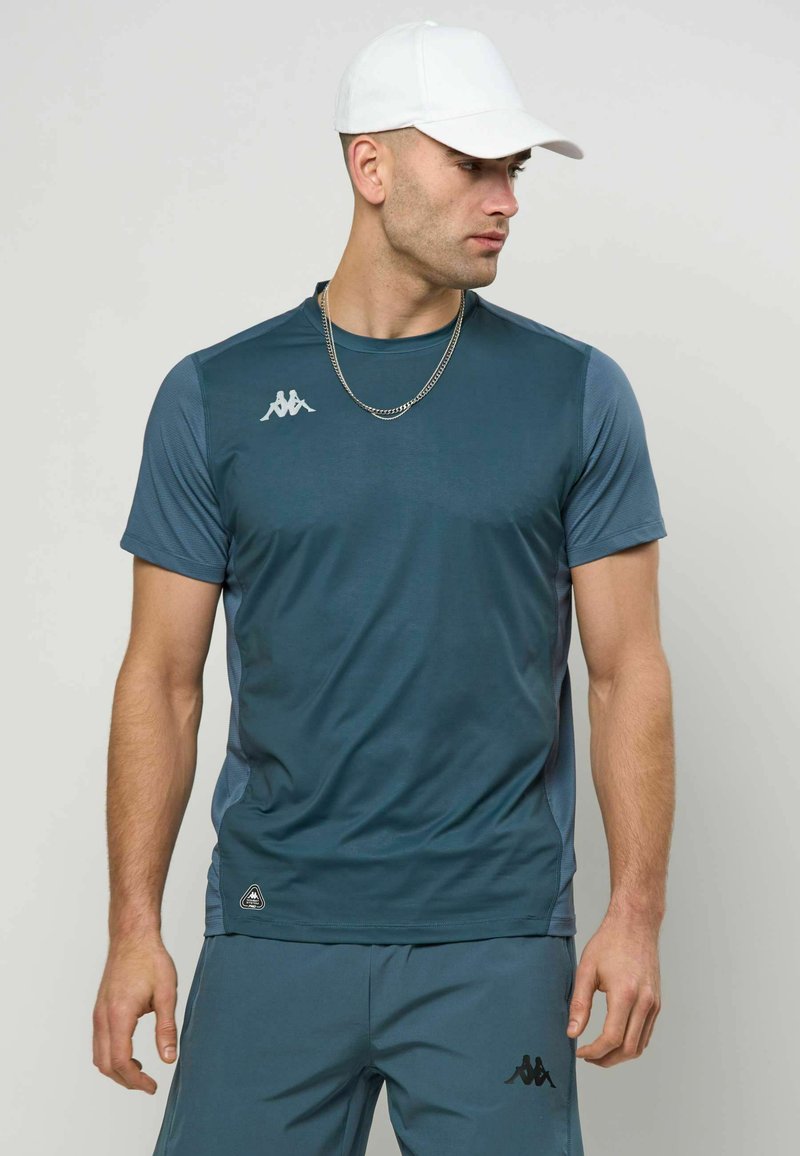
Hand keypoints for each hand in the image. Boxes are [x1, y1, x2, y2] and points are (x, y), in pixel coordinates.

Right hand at [92, 932, 177, 1092]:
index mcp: (119, 1015)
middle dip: (126, 1080)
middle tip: (148, 1085)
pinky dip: (111, 1056)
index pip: (120, 1061)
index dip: (136, 1080)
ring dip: (117, 1070)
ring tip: (140, 1072)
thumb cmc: (151, 960)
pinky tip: (130, 1053)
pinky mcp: (99, 1010)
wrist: (133, 937)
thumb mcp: (167, 993)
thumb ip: (166, 1028)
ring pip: (98, 1056)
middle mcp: (102, 1017)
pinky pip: (99, 1043)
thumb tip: (169, 1059)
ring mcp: (98, 1014)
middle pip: (105, 1064)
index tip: (152, 1086)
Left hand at [566, 912, 661, 1065]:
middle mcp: (644, 1002)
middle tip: (588, 1057)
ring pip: (640, 1046)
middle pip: (628, 1049)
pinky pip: (646, 1034)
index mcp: (625, 994)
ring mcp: (653, 1004)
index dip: (594, 1051)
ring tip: (599, 1051)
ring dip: (619, 1055)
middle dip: (606, 1059)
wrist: (636, 924)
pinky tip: (614, 1038)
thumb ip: (579, 1004)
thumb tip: (572, 1033)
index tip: (579, 1052)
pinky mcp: (656, 1002)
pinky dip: (631, 1043)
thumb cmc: (609, 943)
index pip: (612, 1038)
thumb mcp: (586, 969)